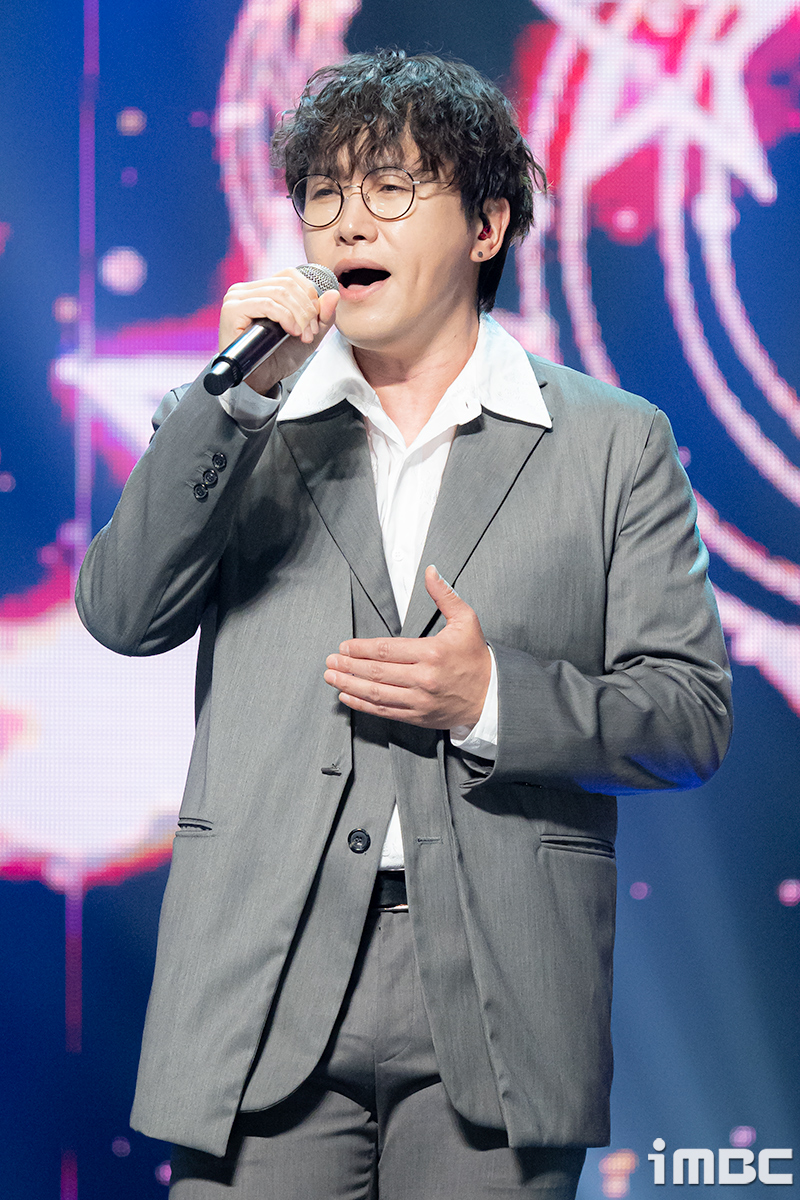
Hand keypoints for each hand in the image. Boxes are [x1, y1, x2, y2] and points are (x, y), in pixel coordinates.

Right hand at [218, 268, 339, 394]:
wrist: (260, 380)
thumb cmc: (279, 357)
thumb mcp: (308, 334)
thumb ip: (323, 315)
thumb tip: (334, 293)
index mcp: (260, 289)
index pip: (289, 275)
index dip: (309, 293)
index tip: (316, 320)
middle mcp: (245, 289)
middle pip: (287, 284)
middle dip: (307, 309)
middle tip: (312, 332)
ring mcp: (236, 298)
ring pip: (280, 293)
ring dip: (299, 315)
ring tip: (303, 336)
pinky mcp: (232, 310)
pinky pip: (267, 304)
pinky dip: (286, 317)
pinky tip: (292, 332)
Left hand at [324, 566, 490, 728]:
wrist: (491, 695)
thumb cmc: (476, 658)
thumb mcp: (466, 620)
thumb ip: (445, 595)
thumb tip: (430, 572)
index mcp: (432, 653)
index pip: (386, 650)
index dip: (360, 649)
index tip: (345, 646)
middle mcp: (423, 678)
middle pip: (376, 672)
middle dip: (348, 666)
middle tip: (330, 661)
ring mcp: (419, 700)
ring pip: (376, 693)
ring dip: (349, 685)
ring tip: (332, 677)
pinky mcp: (418, 716)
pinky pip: (385, 711)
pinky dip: (363, 704)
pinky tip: (348, 696)